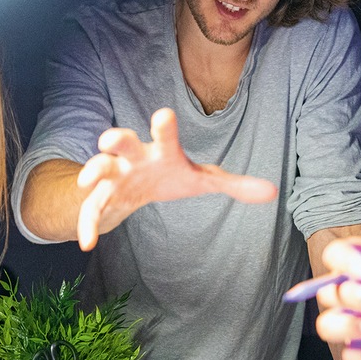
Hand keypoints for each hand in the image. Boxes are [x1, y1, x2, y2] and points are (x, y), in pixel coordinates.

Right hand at [75, 108, 276, 249]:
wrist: (135, 187)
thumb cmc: (171, 176)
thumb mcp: (202, 180)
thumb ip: (235, 185)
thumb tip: (273, 192)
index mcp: (160, 151)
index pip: (164, 137)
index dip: (163, 127)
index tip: (163, 115)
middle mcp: (134, 158)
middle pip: (123, 144)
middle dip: (116, 140)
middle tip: (110, 139)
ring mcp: (114, 176)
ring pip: (100, 170)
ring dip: (92, 171)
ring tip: (88, 181)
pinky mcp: (102, 197)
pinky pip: (92, 210)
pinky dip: (88, 224)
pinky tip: (87, 243)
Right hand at [313, 238, 360, 359]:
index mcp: (359, 264)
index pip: (336, 254)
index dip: (345, 262)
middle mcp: (348, 292)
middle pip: (329, 293)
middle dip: (354, 297)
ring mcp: (350, 322)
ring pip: (328, 325)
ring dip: (350, 326)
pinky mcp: (360, 349)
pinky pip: (349, 354)